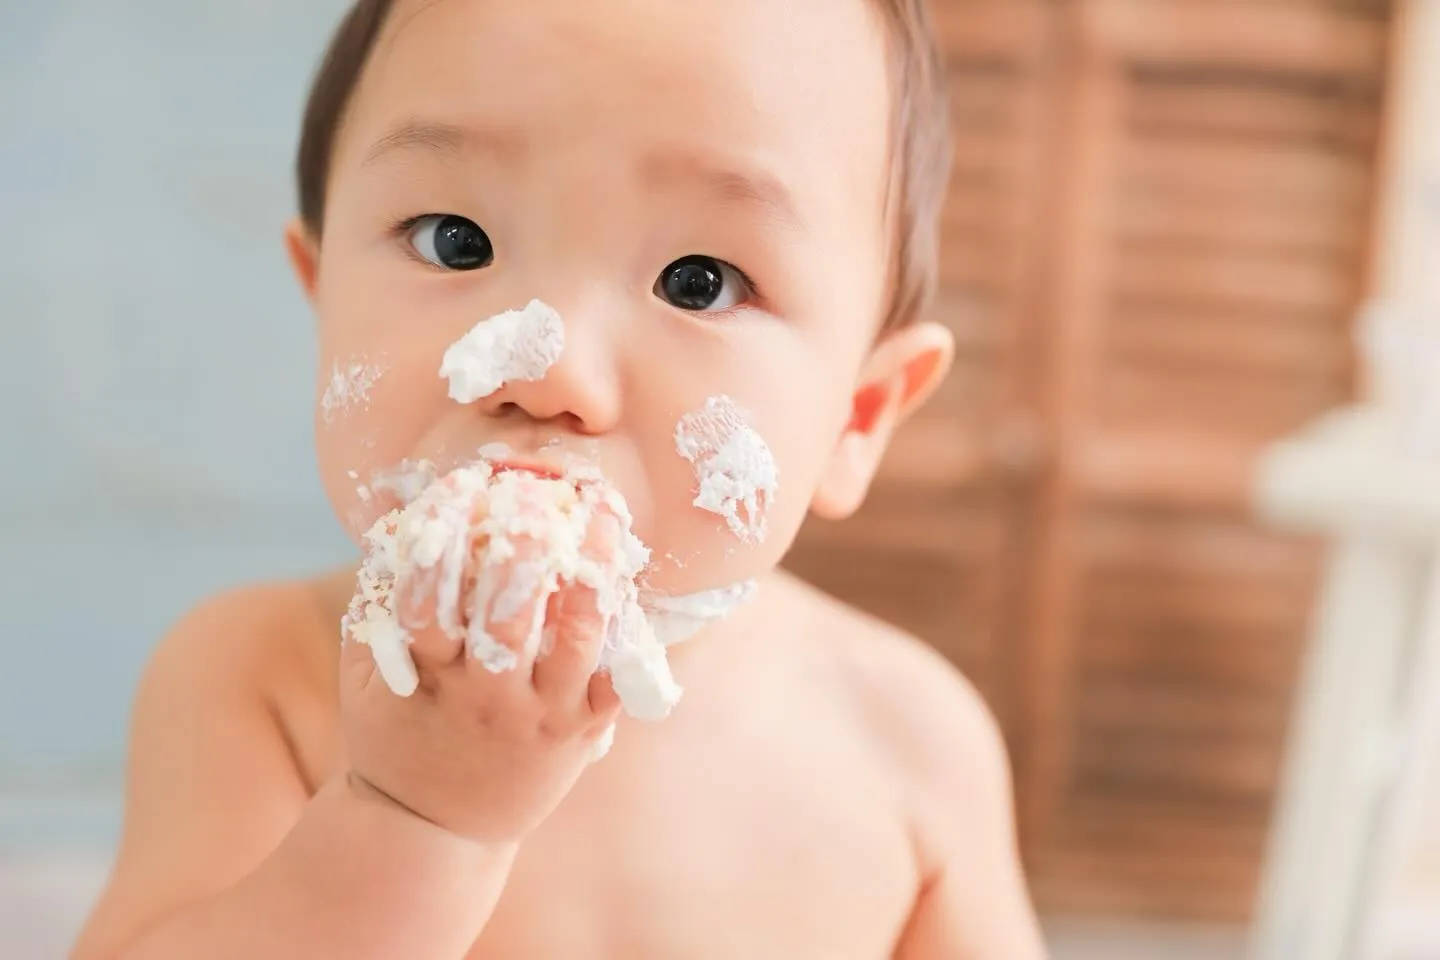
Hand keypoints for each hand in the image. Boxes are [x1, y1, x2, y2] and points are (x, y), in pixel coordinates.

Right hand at [341, 490, 622, 843]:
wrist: (428, 828)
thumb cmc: (396, 731)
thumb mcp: (369, 672)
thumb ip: (380, 602)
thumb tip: (403, 519)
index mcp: (429, 674)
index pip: (430, 595)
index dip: (444, 534)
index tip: (461, 484)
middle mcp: (487, 695)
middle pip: (511, 612)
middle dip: (524, 547)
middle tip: (538, 493)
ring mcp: (540, 713)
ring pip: (576, 637)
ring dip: (592, 570)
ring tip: (601, 513)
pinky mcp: (581, 732)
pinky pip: (617, 679)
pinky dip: (630, 632)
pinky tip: (631, 578)